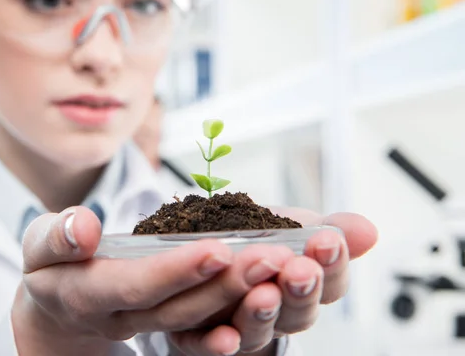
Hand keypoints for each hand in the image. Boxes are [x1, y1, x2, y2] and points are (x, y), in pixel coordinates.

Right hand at [11, 206, 295, 355]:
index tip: (219, 249)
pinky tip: (272, 300)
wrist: (60, 307)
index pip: (135, 286)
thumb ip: (57, 236)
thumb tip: (84, 228)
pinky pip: (205, 325)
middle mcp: (124, 318)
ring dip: (243, 296)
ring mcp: (149, 324)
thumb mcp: (40, 246)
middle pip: (179, 307)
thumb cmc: (51, 267)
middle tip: (272, 256)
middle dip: (226, 285)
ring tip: (285, 267)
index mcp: (89, 296)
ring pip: (200, 317)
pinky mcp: (169, 320)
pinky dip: (239, 317)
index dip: (175, 271)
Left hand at [166, 208, 377, 354]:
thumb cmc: (261, 239)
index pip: (330, 283)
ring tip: (263, 294)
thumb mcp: (296, 226)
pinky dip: (217, 344)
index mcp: (304, 285)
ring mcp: (242, 326)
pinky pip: (208, 346)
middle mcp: (278, 313)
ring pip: (256, 330)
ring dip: (262, 314)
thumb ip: (331, 228)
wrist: (210, 250)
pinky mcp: (202, 336)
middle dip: (300, 290)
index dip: (331, 265)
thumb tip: (368, 230)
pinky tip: (224, 337)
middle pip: (297, 313)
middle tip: (300, 270)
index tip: (327, 241)